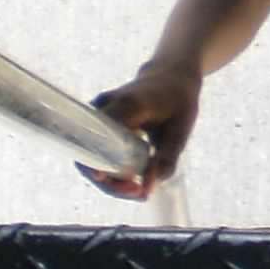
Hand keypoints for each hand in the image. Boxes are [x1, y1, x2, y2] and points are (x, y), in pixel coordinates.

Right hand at [82, 59, 200, 198]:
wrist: (171, 75)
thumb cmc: (179, 101)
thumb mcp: (181, 129)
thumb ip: (166, 158)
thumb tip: (149, 189)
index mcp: (127, 104)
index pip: (102, 140)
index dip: (104, 169)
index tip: (125, 185)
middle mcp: (105, 107)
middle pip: (89, 154)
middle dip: (110, 183)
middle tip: (140, 193)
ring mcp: (97, 113)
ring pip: (89, 156)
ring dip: (110, 180)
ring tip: (139, 191)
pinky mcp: (97, 122)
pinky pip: (95, 152)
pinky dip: (111, 170)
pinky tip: (133, 180)